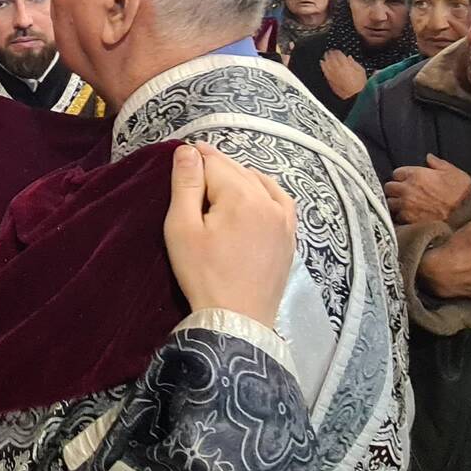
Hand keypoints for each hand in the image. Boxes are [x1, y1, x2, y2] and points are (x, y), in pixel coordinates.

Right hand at [164, 144, 295, 325]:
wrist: (236, 320)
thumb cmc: (203, 274)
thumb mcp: (182, 228)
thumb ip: (186, 185)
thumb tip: (188, 150)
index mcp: (241, 197)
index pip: (213, 163)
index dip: (194, 160)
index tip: (181, 161)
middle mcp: (268, 201)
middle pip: (237, 170)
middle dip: (214, 166)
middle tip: (193, 167)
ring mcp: (284, 220)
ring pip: (259, 183)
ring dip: (238, 177)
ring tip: (217, 182)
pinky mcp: (290, 237)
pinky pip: (280, 200)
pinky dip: (264, 190)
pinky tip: (255, 193)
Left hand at [321, 50, 368, 99]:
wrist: (356, 96)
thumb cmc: (360, 85)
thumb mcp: (361, 71)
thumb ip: (354, 63)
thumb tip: (349, 58)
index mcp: (346, 65)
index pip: (339, 55)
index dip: (337, 51)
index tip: (336, 50)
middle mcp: (338, 69)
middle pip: (331, 58)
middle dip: (330, 54)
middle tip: (329, 51)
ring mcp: (333, 75)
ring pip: (327, 64)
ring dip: (325, 59)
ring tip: (324, 56)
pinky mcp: (330, 81)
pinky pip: (325, 71)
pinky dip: (323, 66)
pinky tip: (322, 63)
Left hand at [386, 155, 470, 224]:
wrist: (466, 215)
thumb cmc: (462, 192)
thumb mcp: (452, 172)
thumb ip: (437, 163)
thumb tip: (428, 157)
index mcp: (415, 174)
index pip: (396, 173)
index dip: (402, 177)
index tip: (408, 181)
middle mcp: (407, 189)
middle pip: (389, 188)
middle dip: (394, 190)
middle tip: (403, 194)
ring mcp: (406, 205)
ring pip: (390, 203)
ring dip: (396, 204)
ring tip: (405, 206)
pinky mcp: (409, 220)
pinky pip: (397, 217)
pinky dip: (402, 217)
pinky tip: (410, 217)